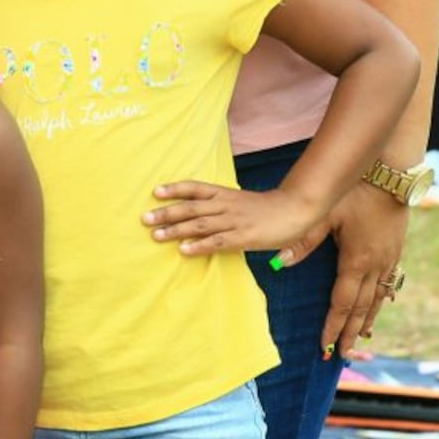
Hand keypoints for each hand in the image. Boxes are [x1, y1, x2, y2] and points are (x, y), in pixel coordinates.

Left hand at [144, 180, 320, 255]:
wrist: (293, 209)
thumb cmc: (266, 208)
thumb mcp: (241, 201)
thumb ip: (223, 206)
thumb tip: (202, 213)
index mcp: (225, 193)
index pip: (195, 188)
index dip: (175, 189)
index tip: (155, 191)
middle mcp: (225, 204)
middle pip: (190, 207)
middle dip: (166, 213)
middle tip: (145, 219)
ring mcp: (233, 221)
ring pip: (199, 224)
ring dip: (175, 230)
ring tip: (156, 236)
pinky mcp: (243, 237)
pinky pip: (217, 242)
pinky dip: (199, 246)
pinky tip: (183, 250)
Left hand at [273, 181, 409, 357]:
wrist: (389, 176)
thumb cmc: (354, 192)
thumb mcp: (325, 212)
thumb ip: (303, 238)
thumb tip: (280, 261)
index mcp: (355, 261)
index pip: (342, 303)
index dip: (332, 325)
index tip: (324, 345)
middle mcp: (374, 266)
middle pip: (360, 308)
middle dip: (348, 332)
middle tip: (339, 354)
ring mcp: (387, 260)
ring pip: (376, 299)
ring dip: (365, 321)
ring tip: (358, 340)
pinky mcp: (394, 251)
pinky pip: (387, 285)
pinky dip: (379, 301)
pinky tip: (378, 306)